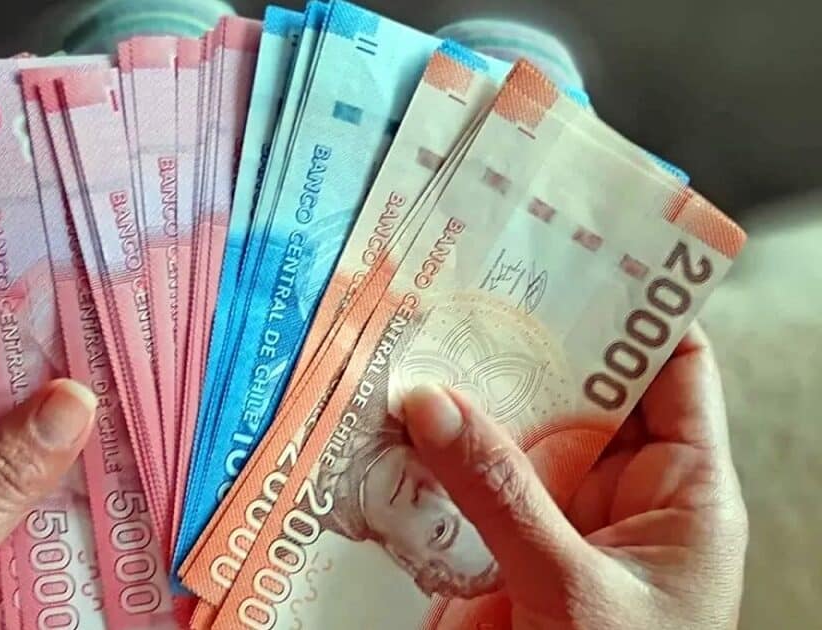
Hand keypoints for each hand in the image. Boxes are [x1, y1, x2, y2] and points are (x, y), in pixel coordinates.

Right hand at [402, 323, 747, 628]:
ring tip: (419, 343)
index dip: (636, 308)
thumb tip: (437, 406)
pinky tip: (395, 422)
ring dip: (469, 399)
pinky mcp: (500, 553)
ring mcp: (556, 521)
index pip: (672, 369)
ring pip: (514, 436)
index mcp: (681, 492)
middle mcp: (618, 494)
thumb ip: (505, 496)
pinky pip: (465, 487)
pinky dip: (432, 458)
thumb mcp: (575, 585)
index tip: (581, 258)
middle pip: (578, 390)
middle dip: (527, 344)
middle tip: (473, 290)